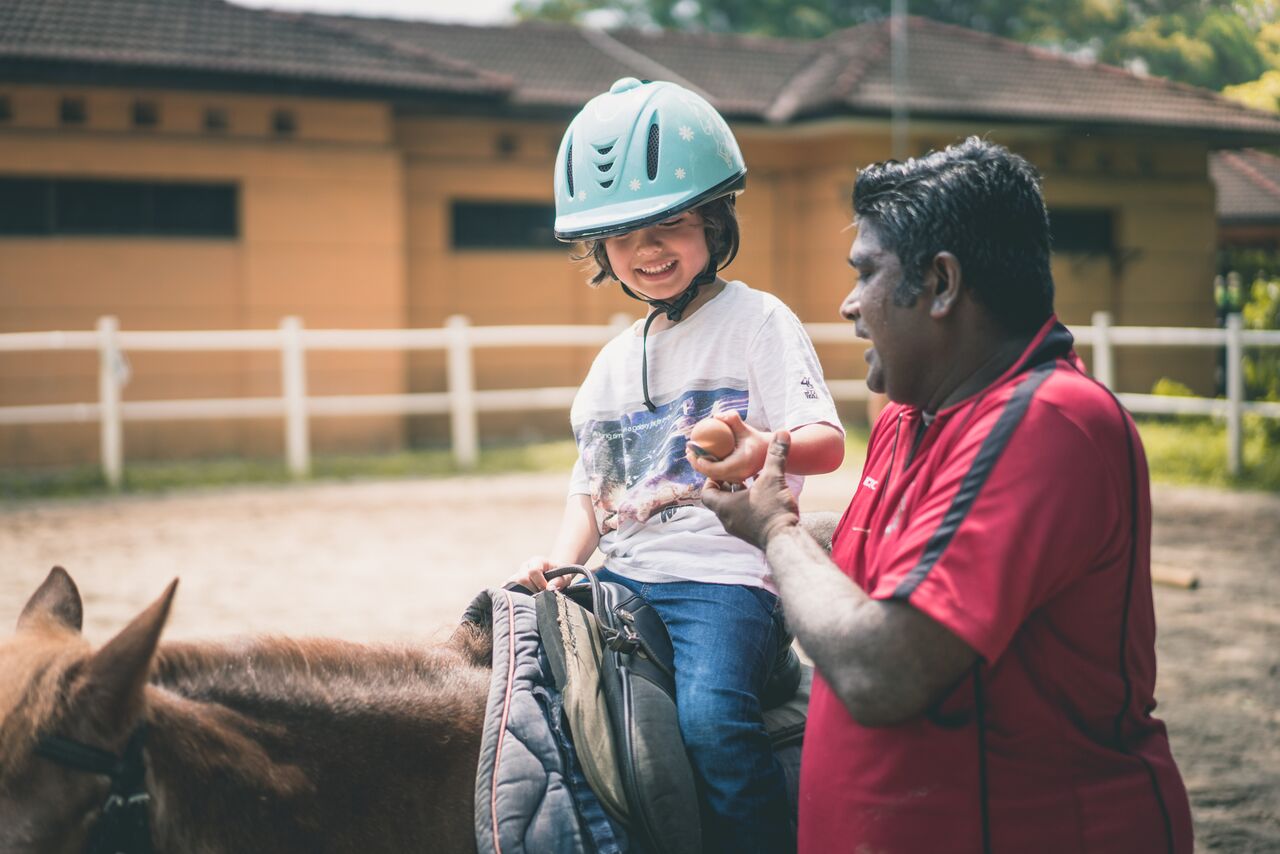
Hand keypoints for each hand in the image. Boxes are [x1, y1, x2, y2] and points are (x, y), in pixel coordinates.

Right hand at [504, 556, 573, 591]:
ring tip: (533, 595)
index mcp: (537, 561)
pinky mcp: (514, 582)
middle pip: (522, 578)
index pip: (533, 571)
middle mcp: (525, 566)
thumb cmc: (561, 575)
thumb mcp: (565, 577)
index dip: (540, 582)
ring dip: (523, 592)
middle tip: (540, 593)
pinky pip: (509, 586)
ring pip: (513, 583)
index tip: (546, 589)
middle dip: (532, 588)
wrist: (555, 573)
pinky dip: (513, 592)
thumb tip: (549, 588)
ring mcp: (518, 573)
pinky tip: (519, 598)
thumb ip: (559, 581)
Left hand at [686, 411, 768, 484]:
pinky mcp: (735, 480)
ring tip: (691, 455)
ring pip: (714, 476)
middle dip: (697, 465)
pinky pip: (718, 475)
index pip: (717, 468)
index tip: (693, 454)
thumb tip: (717, 416)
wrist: (768, 452)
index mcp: (741, 463)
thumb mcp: (745, 427)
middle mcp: (739, 474)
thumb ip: (733, 419)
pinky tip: (700, 458)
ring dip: (700, 467)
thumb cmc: (756, 439)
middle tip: (688, 452)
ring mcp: (738, 479)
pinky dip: (707, 468)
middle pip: (712, 474)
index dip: (702, 464)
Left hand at [701, 431, 800, 549]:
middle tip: (738, 472)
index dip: (713, 479)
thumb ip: (776, 455)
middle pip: (719, 499)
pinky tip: (764, 497)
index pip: (707, 492)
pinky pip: (744, 517)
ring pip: (733, 509)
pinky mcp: (752, 535)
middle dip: (728, 485)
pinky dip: (749, 506)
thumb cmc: (774, 511)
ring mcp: (740, 530)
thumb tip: (783, 433)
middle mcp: (728, 520)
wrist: (786, 541)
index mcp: (724, 506)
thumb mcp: (774, 478)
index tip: (723, 469)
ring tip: (752, 482)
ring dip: (740, 496)